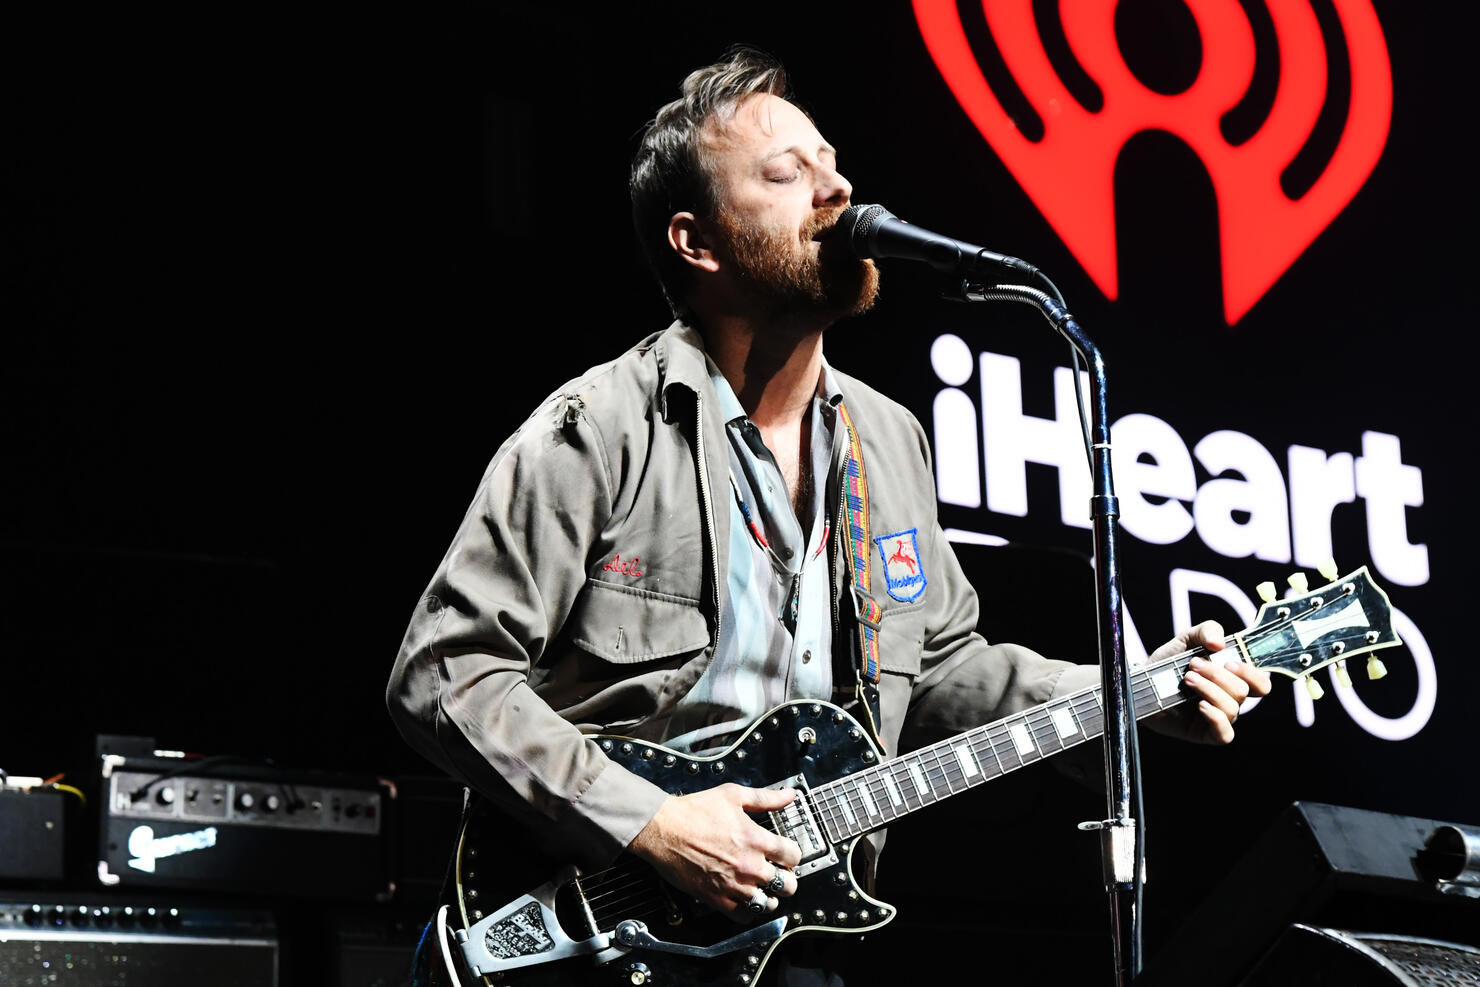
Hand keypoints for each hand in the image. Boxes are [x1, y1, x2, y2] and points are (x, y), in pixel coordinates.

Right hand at [627, 783, 801, 918]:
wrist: (663, 829)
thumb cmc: (694, 812)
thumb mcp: (734, 795)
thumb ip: (766, 798)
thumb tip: (789, 795)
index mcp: (757, 840)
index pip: (794, 856)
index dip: (792, 854)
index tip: (786, 854)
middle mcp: (749, 866)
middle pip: (788, 885)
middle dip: (787, 878)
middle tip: (778, 873)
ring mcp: (734, 885)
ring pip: (769, 904)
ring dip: (769, 896)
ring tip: (763, 887)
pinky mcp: (717, 898)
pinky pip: (745, 916)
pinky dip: (750, 911)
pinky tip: (746, 900)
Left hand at [1144, 620, 1271, 744]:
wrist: (1141, 683)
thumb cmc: (1168, 663)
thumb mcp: (1187, 639)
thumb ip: (1207, 631)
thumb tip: (1219, 644)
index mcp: (1232, 679)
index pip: (1260, 683)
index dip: (1251, 673)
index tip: (1228, 662)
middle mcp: (1229, 699)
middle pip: (1242, 691)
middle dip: (1217, 675)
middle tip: (1193, 664)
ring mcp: (1219, 717)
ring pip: (1232, 708)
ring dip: (1209, 690)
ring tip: (1186, 679)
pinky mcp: (1206, 733)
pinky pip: (1225, 734)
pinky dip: (1215, 717)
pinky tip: (1199, 705)